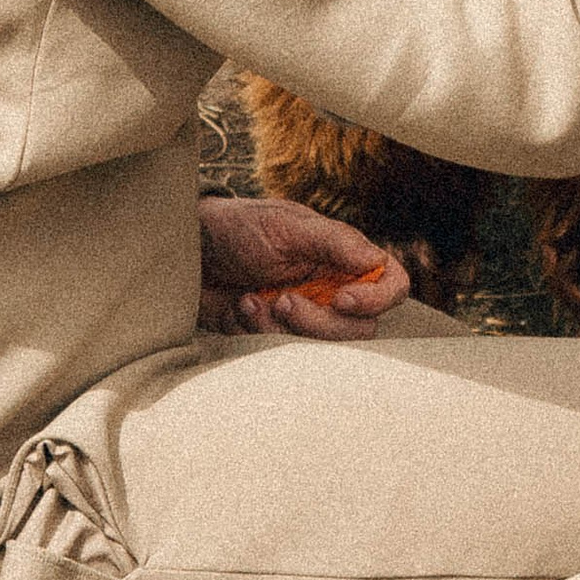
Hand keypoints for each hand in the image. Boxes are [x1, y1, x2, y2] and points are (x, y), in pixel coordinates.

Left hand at [197, 195, 410, 340]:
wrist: (187, 250)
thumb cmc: (240, 226)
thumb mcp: (288, 226)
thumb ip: (336, 242)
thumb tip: (378, 262)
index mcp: (344, 259)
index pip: (391, 285)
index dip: (378, 300)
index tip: (342, 299)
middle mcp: (331, 289)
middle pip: (358, 328)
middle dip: (319, 323)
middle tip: (284, 302)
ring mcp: (304, 316)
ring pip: (320, 347)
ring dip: (283, 329)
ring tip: (251, 299)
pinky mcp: (274, 335)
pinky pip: (282, 354)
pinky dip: (258, 333)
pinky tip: (240, 308)